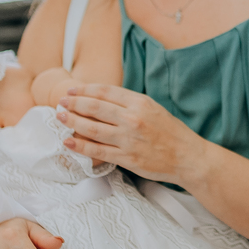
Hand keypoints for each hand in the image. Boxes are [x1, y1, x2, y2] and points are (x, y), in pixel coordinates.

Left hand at [57, 84, 206, 185]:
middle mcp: (133, 119)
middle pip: (95, 108)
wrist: (188, 157)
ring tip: (60, 117)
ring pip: (92, 128)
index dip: (85, 90)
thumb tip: (102, 99)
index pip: (105, 92)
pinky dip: (80, 145)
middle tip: (60, 102)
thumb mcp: (153, 109)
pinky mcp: (127, 158)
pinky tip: (68, 141)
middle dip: (74, 104)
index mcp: (140, 103)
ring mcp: (129, 139)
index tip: (72, 91)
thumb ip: (130, 103)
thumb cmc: (171, 132)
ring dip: (72, 121)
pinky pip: (97, 151)